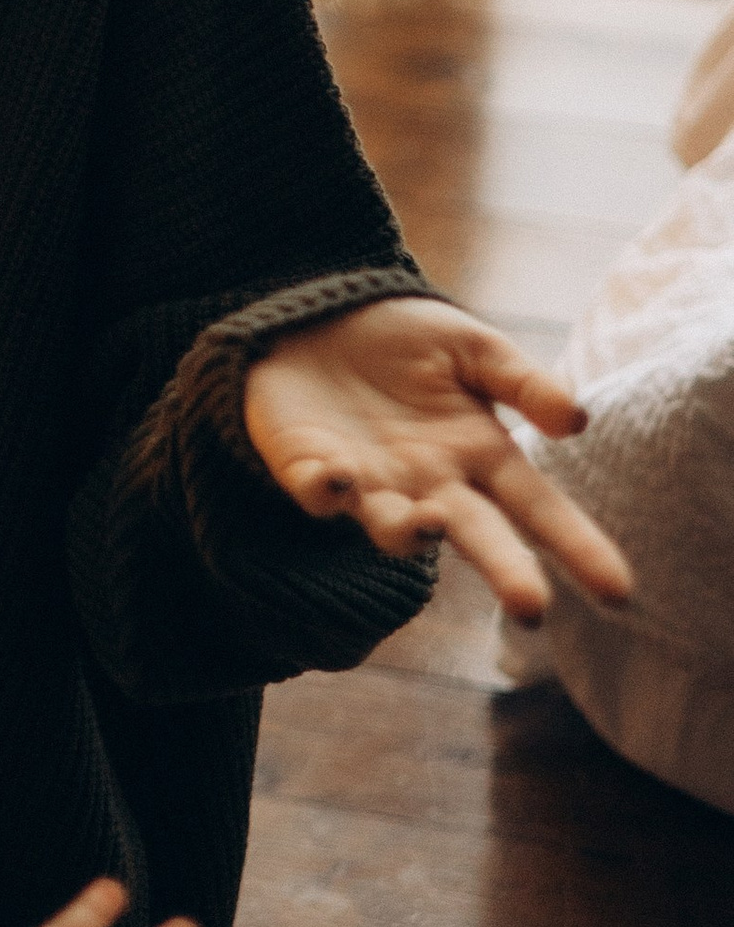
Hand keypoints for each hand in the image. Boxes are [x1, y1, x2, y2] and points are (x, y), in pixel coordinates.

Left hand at [243, 295, 632, 627]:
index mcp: (479, 455)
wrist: (320, 318)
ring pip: (394, 528)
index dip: (577, 547)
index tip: (618, 591)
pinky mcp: (308, 470)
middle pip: (477, 535)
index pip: (539, 508)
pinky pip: (317, 492)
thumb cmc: (405, 340)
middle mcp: (430, 484)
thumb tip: (577, 421)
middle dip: (505, 570)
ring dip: (407, 532)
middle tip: (532, 608)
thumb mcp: (475, 348)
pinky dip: (325, 491)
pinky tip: (338, 479)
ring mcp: (370, 484)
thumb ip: (524, 382)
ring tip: (428, 523)